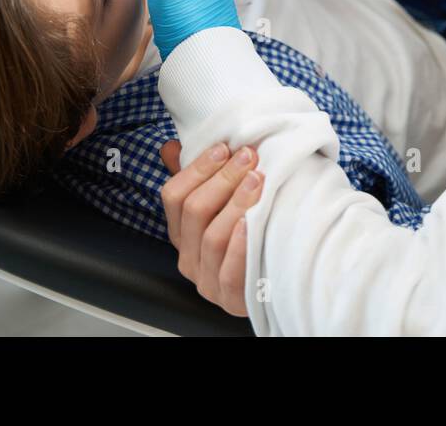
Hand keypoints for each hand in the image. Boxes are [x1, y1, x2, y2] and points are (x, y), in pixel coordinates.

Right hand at [160, 142, 263, 316]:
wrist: (275, 284)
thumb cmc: (248, 237)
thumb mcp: (220, 206)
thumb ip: (196, 178)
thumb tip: (171, 147)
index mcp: (181, 233)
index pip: (173, 196)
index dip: (197, 169)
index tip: (224, 147)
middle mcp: (189, 257)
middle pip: (194, 211)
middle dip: (223, 178)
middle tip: (248, 157)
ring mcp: (207, 281)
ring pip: (212, 237)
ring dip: (236, 203)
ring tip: (257, 180)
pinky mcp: (231, 298)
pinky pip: (230, 271)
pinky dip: (239, 244)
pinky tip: (251, 222)